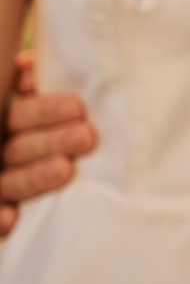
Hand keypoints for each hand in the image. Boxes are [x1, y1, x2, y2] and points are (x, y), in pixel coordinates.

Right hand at [1, 52, 98, 235]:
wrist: (51, 183)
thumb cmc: (71, 128)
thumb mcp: (60, 111)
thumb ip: (38, 87)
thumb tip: (33, 66)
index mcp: (13, 122)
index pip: (22, 114)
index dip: (44, 109)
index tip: (77, 107)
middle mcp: (3, 149)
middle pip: (19, 145)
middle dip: (51, 140)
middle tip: (85, 136)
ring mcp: (2, 178)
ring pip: (11, 179)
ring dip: (34, 175)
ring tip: (64, 170)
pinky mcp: (3, 210)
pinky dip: (0, 217)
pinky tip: (12, 218)